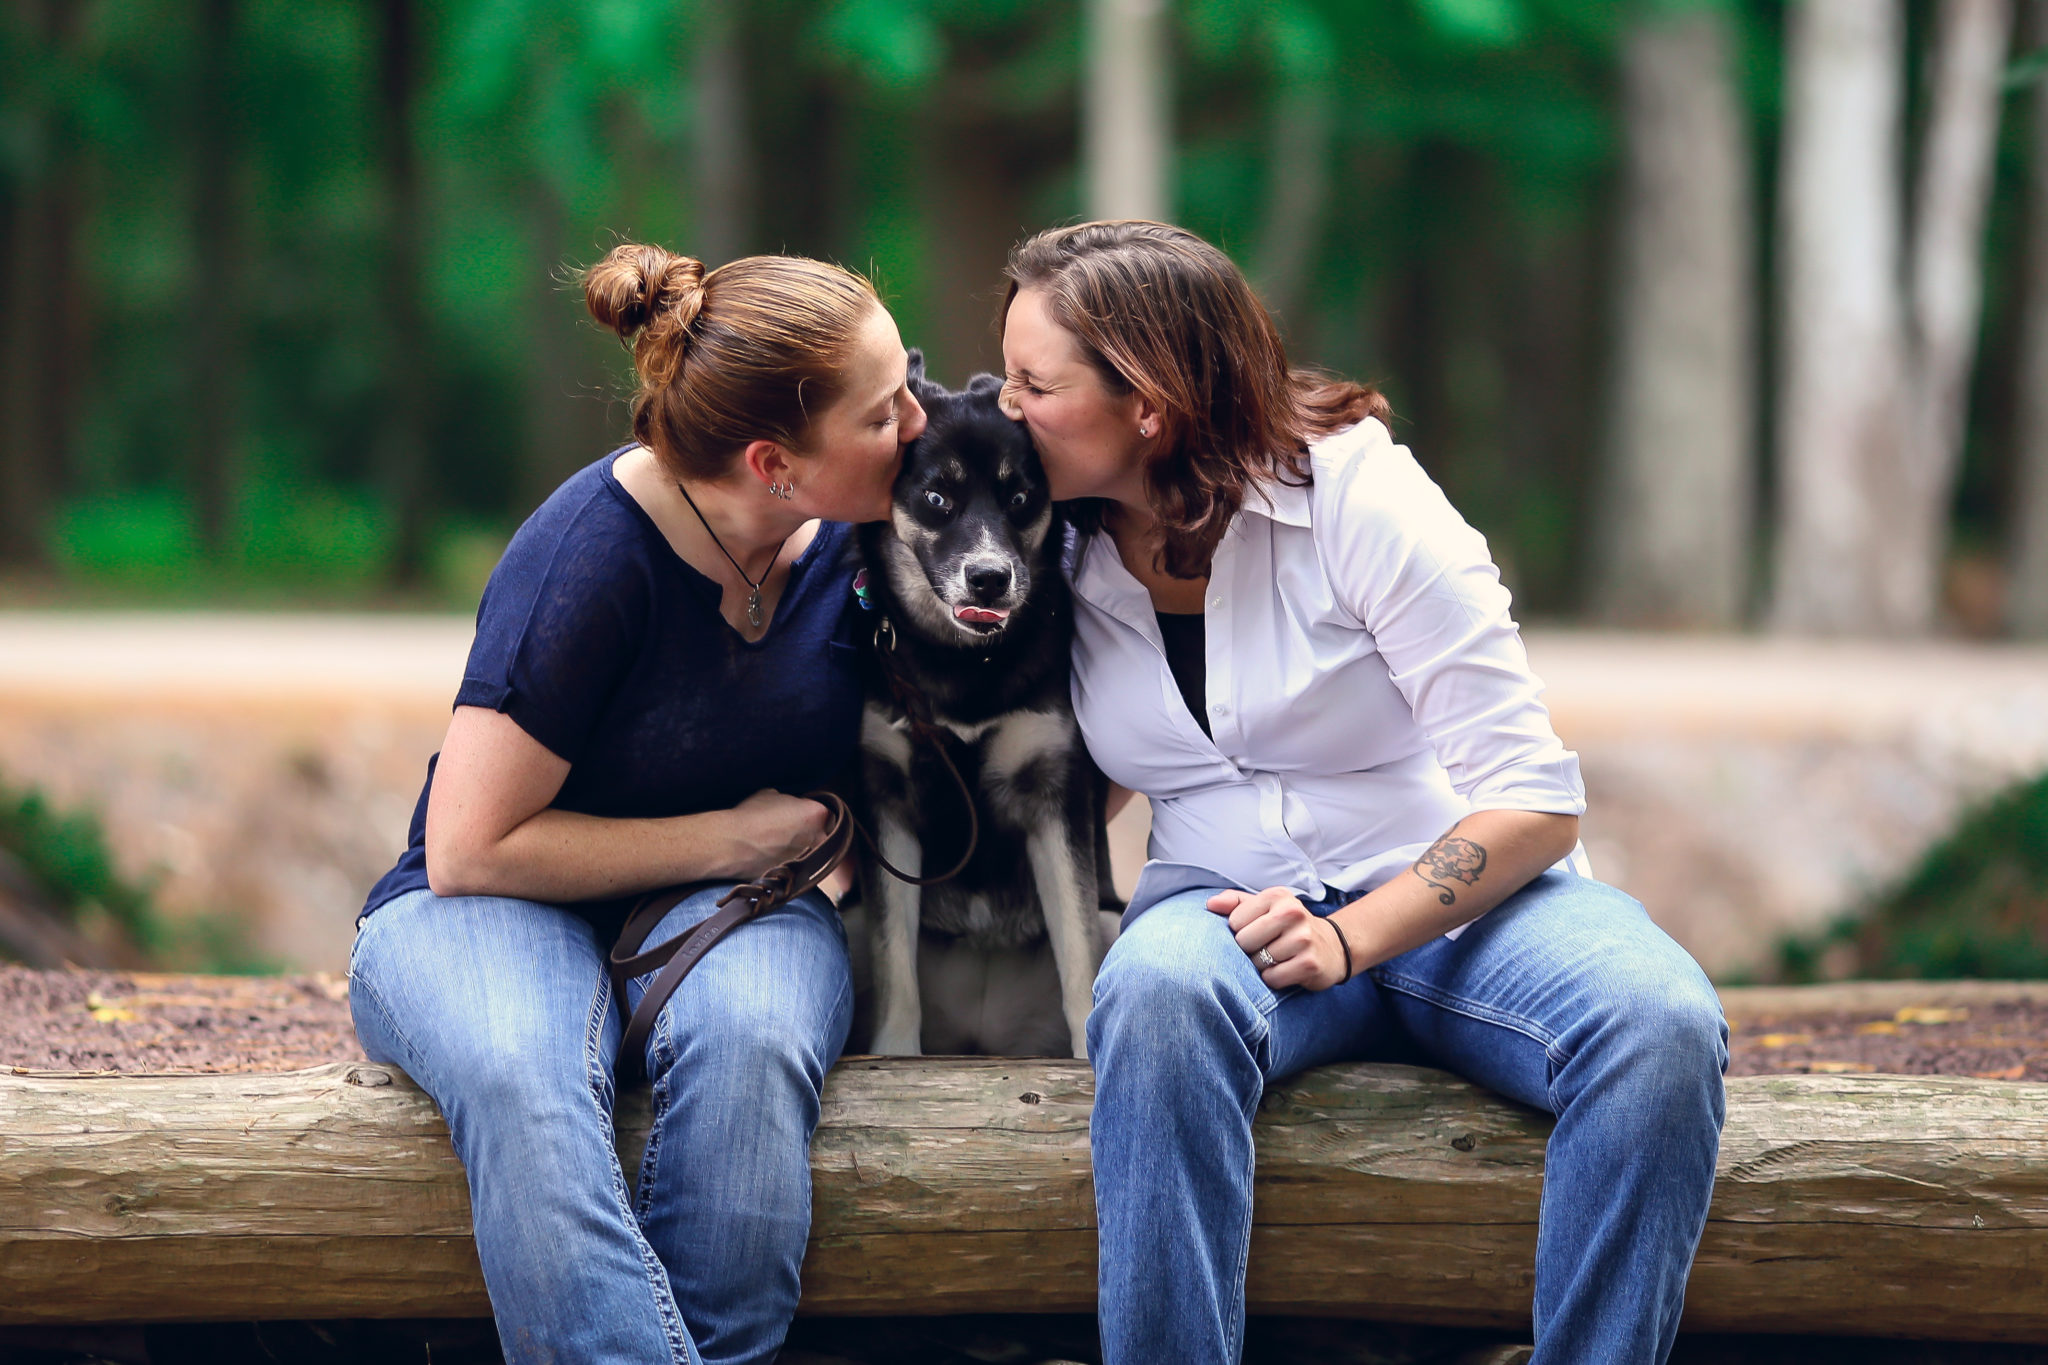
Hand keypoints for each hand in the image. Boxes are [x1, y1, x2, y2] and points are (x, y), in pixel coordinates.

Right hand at [727, 788, 831, 877]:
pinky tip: (773, 858)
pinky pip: (799, 869)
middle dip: (810, 833)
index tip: (800, 816)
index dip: (812, 814)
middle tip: (791, 831)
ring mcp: (810, 860)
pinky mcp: (797, 877)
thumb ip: (790, 802)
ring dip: (801, 850)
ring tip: (779, 845)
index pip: (825, 813)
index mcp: (818, 814)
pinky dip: (789, 864)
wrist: (731, 845)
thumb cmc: (750, 817)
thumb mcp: (772, 795)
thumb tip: (791, 807)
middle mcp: (820, 839)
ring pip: (813, 853)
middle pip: (824, 835)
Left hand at [1207, 887, 1351, 990]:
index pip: (1234, 921)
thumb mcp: (1265, 907)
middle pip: (1244, 941)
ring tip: (1278, 958)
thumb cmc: (1288, 926)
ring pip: (1258, 962)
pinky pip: (1273, 978)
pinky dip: (1274, 979)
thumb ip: (1235, 902)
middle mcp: (1292, 913)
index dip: (1240, 932)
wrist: (1332, 946)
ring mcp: (1303, 938)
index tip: (1257, 932)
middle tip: (1266, 948)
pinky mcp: (1310, 963)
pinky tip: (1286, 970)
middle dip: (1249, 950)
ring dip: (1262, 966)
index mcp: (1277, 896)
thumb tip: (1210, 904)